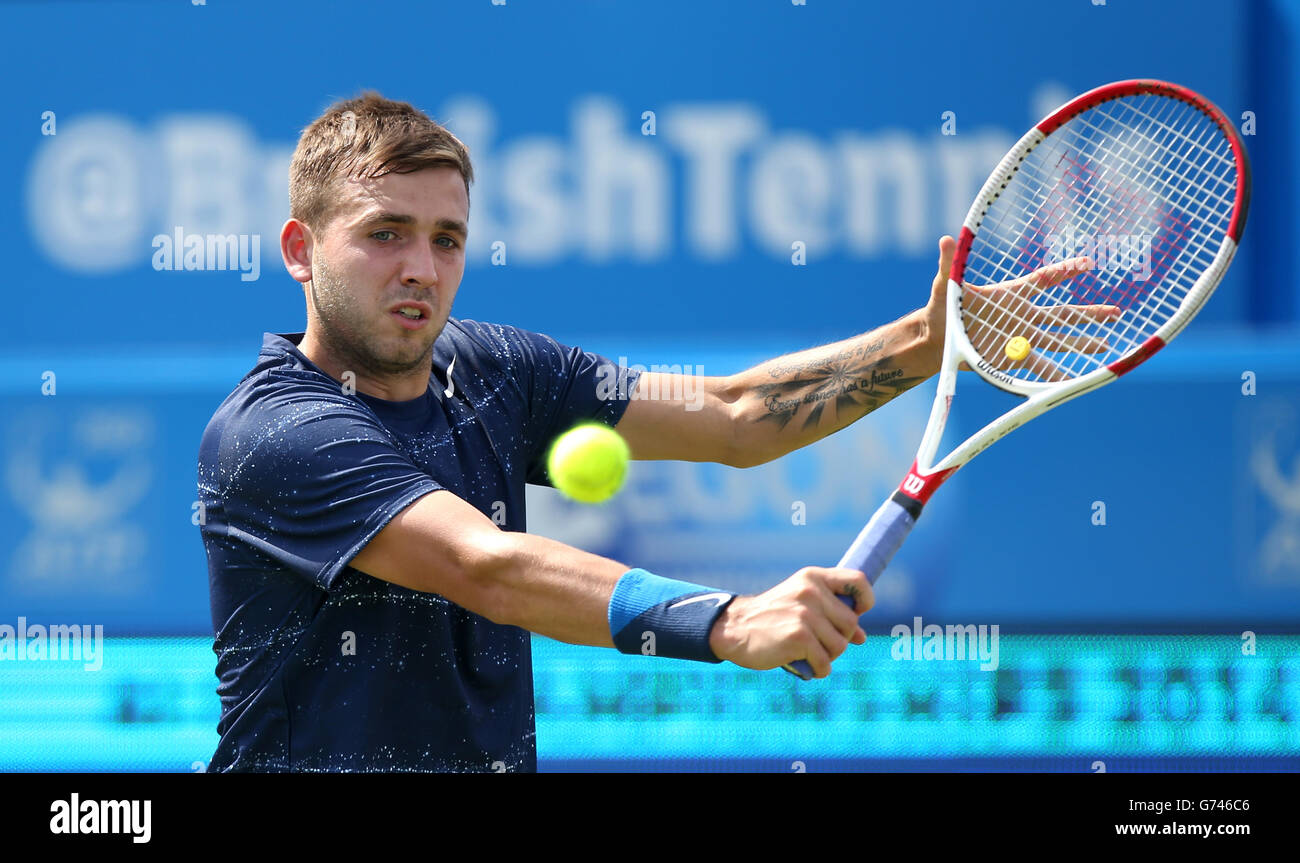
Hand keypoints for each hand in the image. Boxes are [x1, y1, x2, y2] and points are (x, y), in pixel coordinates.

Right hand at [708, 567, 871, 677]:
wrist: (734, 628)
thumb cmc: (771, 618)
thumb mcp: (800, 605)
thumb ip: (831, 615)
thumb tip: (861, 637)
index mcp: (813, 578)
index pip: (858, 581)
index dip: (865, 600)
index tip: (856, 613)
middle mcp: (811, 591)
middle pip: (850, 623)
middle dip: (838, 638)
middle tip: (817, 642)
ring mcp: (805, 614)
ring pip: (840, 645)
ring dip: (827, 656)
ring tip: (807, 652)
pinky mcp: (798, 637)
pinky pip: (825, 662)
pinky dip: (819, 670)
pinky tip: (806, 666)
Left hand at [924, 236, 1121, 381]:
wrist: (935, 338)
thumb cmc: (942, 308)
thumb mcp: (946, 284)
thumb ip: (950, 263)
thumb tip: (947, 239)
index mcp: (1011, 295)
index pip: (1044, 280)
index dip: (1064, 271)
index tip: (1087, 263)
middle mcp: (1021, 317)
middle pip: (1062, 314)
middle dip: (1090, 314)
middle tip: (1117, 312)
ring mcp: (1019, 338)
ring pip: (1056, 341)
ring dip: (1080, 345)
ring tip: (1104, 347)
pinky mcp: (1010, 358)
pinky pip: (1036, 366)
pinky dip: (1052, 374)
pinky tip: (1070, 380)